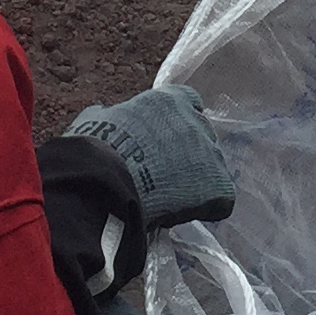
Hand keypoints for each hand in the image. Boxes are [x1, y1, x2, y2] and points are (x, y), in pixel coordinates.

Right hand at [67, 83, 235, 230]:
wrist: (106, 185)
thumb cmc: (95, 151)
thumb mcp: (97, 120)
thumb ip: (112, 116)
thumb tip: (105, 116)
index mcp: (168, 100)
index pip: (188, 102)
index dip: (177, 122)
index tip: (165, 138)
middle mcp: (195, 121)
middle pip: (202, 134)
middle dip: (188, 151)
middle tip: (165, 172)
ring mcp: (209, 152)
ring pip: (212, 166)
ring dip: (196, 179)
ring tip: (173, 197)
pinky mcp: (218, 185)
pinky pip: (220, 198)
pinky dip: (206, 207)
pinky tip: (185, 214)